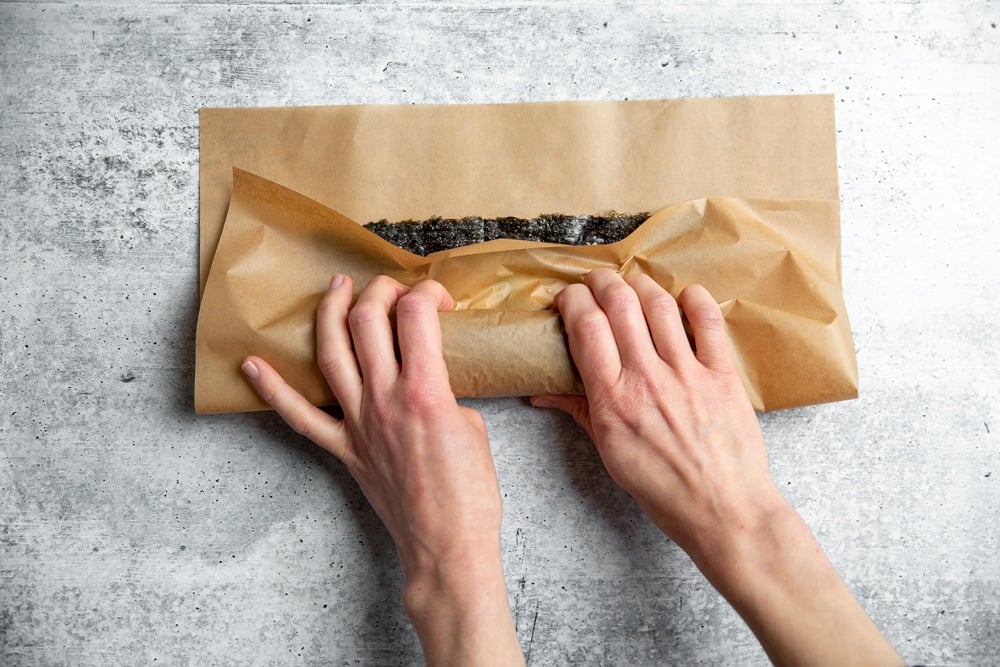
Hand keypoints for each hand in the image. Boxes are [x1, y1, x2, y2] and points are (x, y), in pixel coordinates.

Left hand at [242, 274, 523, 665]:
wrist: (447, 546)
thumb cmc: (472, 494)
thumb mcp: (474, 427)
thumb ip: (447, 393)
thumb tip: (429, 381)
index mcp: (427, 390)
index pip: (416, 315)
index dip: (428, 293)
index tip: (439, 300)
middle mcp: (386, 398)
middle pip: (368, 321)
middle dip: (380, 291)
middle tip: (392, 290)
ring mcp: (359, 423)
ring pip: (331, 352)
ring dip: (330, 312)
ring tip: (337, 288)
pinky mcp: (344, 449)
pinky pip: (299, 416)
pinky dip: (272, 389)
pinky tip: (252, 365)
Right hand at [532, 269, 778, 556]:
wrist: (724, 512)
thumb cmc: (665, 490)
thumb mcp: (610, 454)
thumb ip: (579, 412)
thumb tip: (541, 393)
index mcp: (612, 399)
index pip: (585, 327)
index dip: (573, 300)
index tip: (569, 298)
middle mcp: (646, 378)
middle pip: (619, 304)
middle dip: (601, 281)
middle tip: (596, 281)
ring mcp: (687, 373)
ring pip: (659, 305)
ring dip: (641, 284)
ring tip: (633, 283)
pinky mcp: (722, 374)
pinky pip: (708, 321)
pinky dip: (694, 299)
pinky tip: (684, 296)